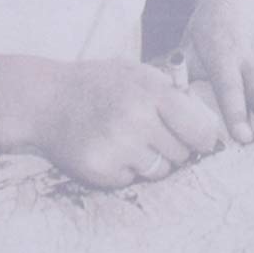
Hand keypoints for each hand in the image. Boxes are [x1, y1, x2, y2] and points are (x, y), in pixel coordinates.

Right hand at [35, 60, 225, 189]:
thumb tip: (205, 122)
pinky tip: (110, 150)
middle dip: (174, 147)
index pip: (198, 127)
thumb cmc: (98, 84)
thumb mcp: (136, 73)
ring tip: (129, 140)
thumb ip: (169, 92)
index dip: (204, 138)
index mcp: (150, 91)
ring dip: (152, 161)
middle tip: (154, 135)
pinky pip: (132, 179)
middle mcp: (137, 119)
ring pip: (160, 170)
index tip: (202, 141)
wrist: (47, 100)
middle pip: (181, 153)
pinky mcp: (101, 170)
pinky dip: (126, 170)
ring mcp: (118, 147)